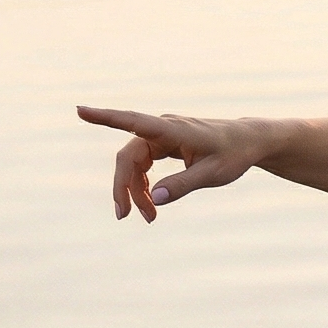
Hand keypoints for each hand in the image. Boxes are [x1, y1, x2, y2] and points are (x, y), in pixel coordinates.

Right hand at [78, 106, 267, 221]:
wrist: (248, 142)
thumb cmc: (233, 154)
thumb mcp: (213, 174)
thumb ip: (183, 185)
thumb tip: (154, 200)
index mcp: (173, 130)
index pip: (133, 121)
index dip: (105, 117)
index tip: (79, 111)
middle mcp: (162, 128)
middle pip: (129, 158)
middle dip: (125, 187)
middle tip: (125, 216)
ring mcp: (160, 135)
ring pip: (134, 164)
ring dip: (135, 190)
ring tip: (149, 217)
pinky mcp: (162, 144)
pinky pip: (143, 165)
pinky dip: (143, 185)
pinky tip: (150, 203)